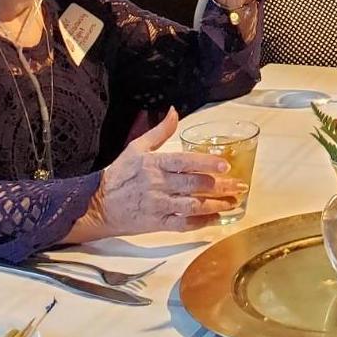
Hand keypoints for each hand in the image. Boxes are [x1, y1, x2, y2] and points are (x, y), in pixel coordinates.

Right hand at [69, 108, 245, 240]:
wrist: (96, 205)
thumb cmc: (118, 174)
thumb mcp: (136, 147)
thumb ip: (160, 131)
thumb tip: (174, 111)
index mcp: (154, 164)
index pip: (185, 163)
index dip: (206, 164)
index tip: (225, 165)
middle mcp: (158, 185)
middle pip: (194, 185)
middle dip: (220, 186)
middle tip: (240, 184)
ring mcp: (158, 206)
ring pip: (192, 206)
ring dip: (216, 205)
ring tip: (234, 202)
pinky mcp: (156, 224)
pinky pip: (182, 225)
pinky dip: (201, 223)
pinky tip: (217, 219)